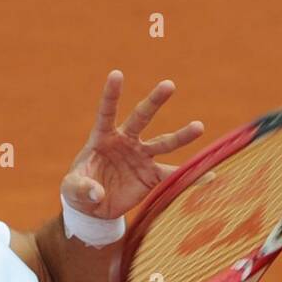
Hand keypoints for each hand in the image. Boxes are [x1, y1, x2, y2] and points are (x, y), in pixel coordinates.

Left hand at [60, 71, 203, 219]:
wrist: (94, 207)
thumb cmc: (79, 191)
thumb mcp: (72, 190)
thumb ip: (81, 188)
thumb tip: (96, 192)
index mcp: (102, 137)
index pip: (107, 112)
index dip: (111, 95)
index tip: (116, 74)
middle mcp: (125, 141)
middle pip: (141, 117)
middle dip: (154, 102)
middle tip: (169, 85)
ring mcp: (140, 156)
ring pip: (163, 143)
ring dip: (181, 136)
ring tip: (199, 126)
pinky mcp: (151, 175)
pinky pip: (173, 175)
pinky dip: (190, 177)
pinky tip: (209, 175)